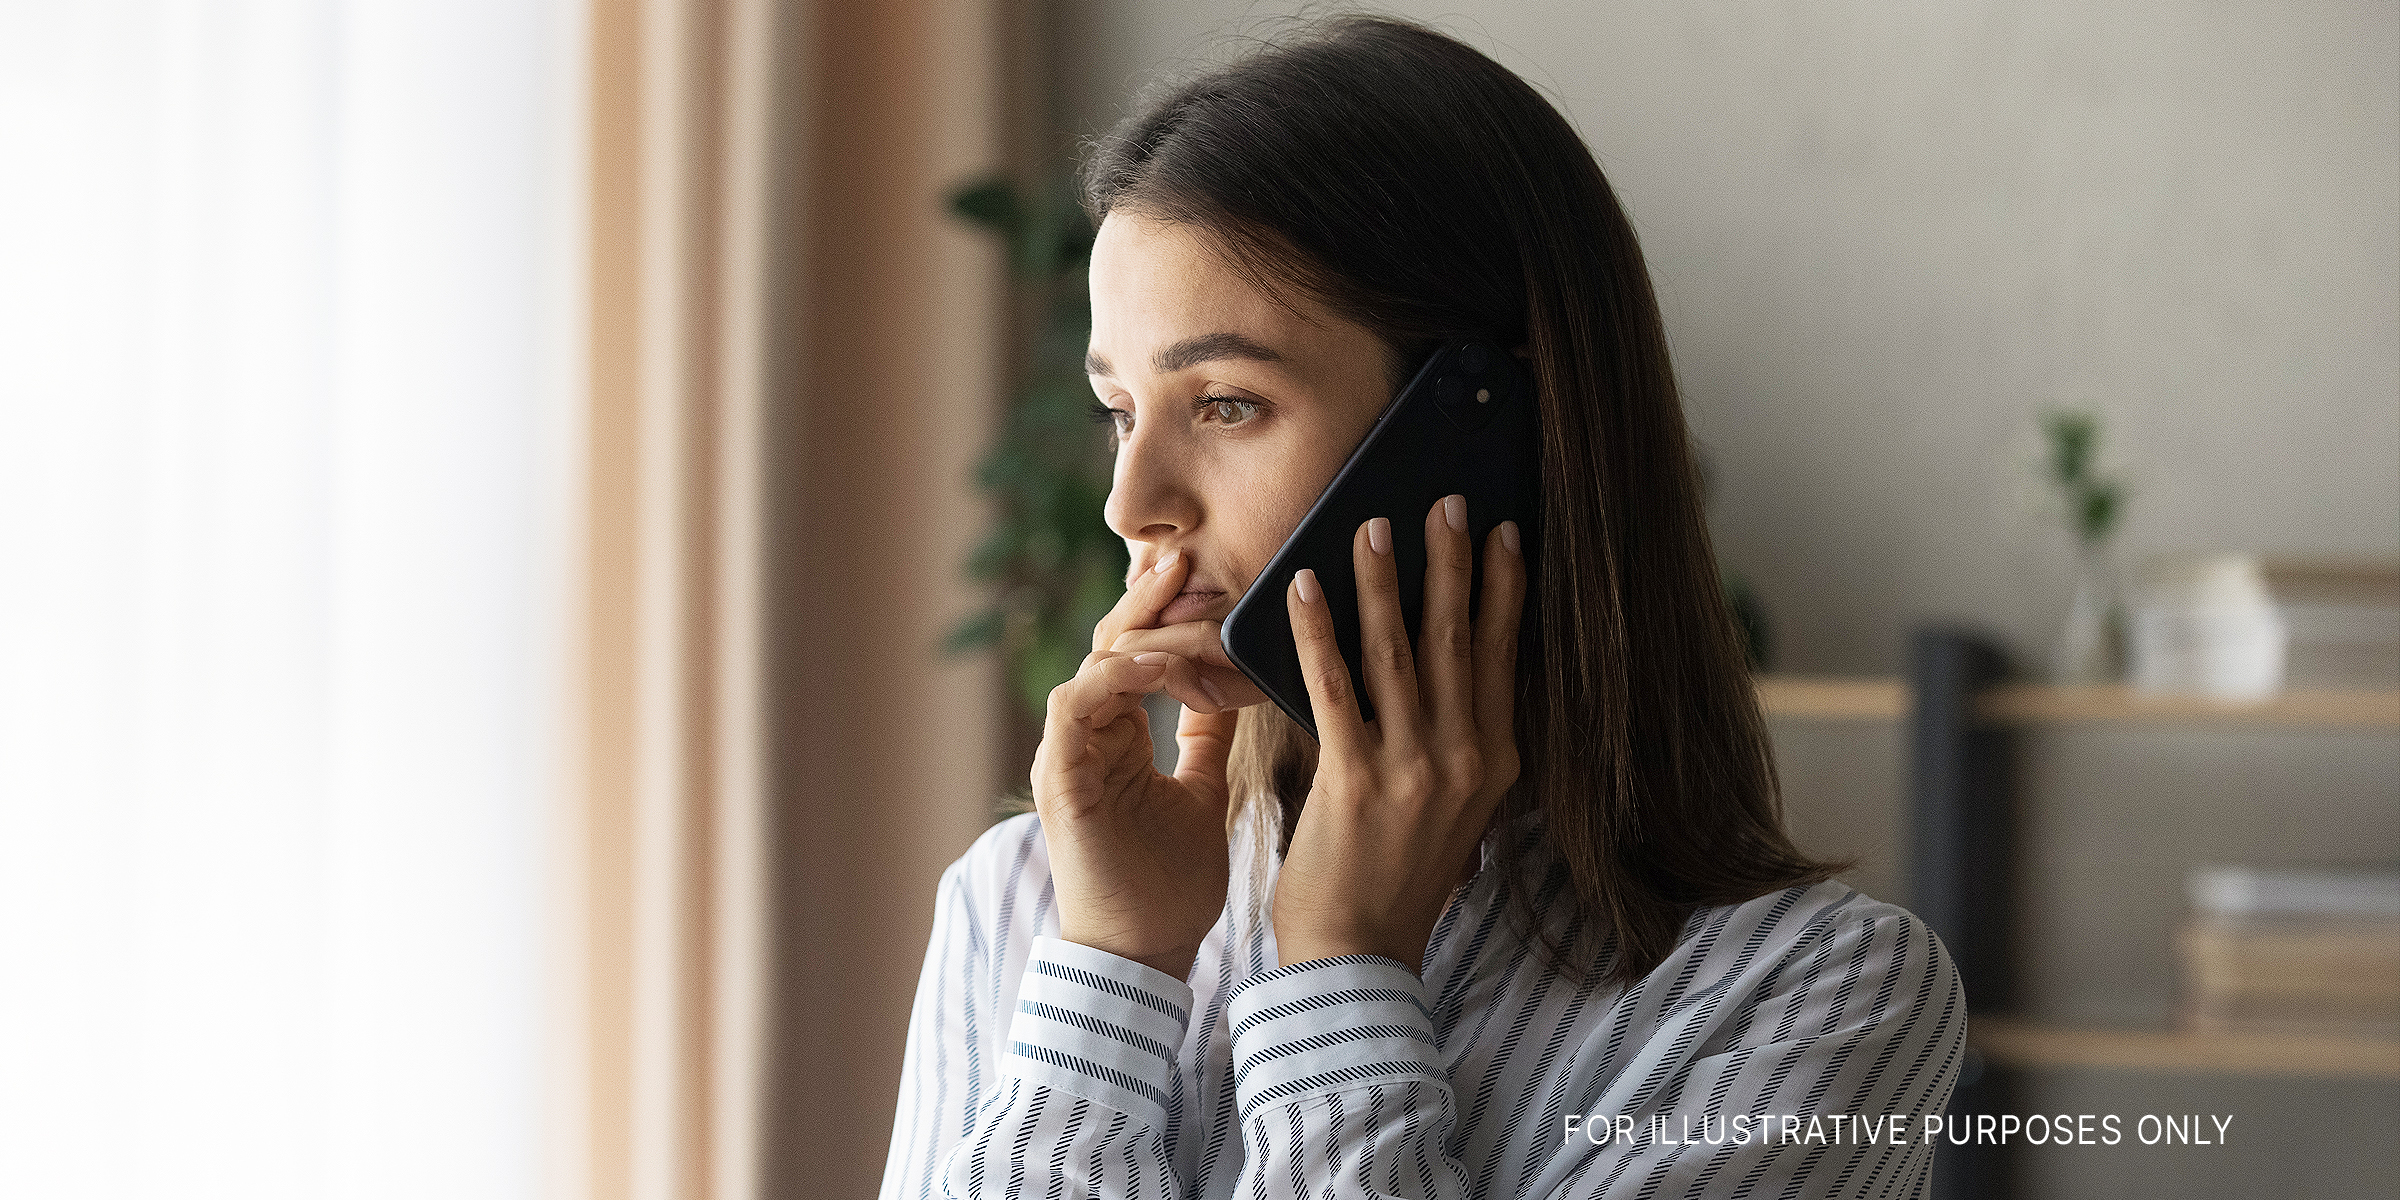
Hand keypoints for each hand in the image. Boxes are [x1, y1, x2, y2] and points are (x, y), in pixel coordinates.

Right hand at [1032, 550, 1244, 979]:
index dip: (1170, 613)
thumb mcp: (1203, 792)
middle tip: (1190, 556)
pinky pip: (1077, 703)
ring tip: (1189, 604)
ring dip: (1143, 632)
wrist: (1144, 956)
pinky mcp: (1059, 777)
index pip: (1137, 650)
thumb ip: (1207, 737)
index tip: (1215, 577)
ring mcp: (1067, 754)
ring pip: (1094, 662)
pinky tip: (1162, 664)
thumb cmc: (1172, 886)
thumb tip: (1233, 686)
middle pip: (1110, 642)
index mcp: (1116, 735)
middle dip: (1150, 599)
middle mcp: (1085, 736)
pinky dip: (1118, 677)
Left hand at [1271, 495, 1527, 971]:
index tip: (1505, 532)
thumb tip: (1444, 671)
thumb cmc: (1394, 877)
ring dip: (1384, 580)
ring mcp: (1412, 768)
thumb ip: (1456, 744)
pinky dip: (1318, 630)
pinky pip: (1333, 685)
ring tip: (1373, 525)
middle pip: (1458, 639)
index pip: (1503, 656)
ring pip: (1398, 651)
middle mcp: (1464, 759)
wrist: (1358, 954)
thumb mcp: (1454, 811)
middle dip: (1453, 562)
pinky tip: (1304, 586)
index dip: (1504, 589)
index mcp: (1494, 762)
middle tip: (1446, 501)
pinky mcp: (1354, 778)